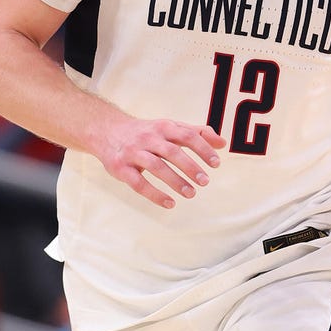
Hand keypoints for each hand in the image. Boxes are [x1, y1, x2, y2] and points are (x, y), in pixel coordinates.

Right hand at [95, 116, 225, 208]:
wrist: (107, 131)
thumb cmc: (147, 132)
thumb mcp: (170, 127)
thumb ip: (197, 133)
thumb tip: (223, 143)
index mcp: (163, 127)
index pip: (187, 135)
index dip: (202, 149)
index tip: (216, 164)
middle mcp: (148, 138)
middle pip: (172, 152)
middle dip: (190, 167)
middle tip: (205, 182)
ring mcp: (134, 153)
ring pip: (156, 167)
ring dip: (175, 181)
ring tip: (191, 194)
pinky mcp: (121, 168)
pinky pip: (138, 183)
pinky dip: (155, 194)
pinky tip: (169, 203)